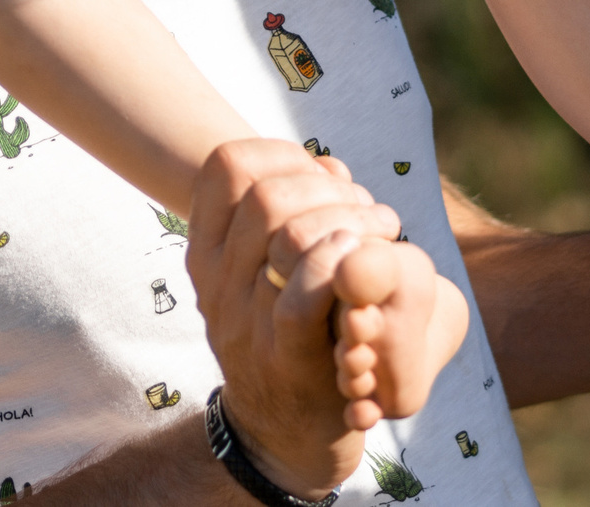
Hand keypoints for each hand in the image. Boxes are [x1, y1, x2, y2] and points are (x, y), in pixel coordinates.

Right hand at [185, 141, 406, 498]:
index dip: (285, 155)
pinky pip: (304, 293)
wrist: (284, 434)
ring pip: (289, 236)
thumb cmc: (292, 338)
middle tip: (367, 209)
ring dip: (351, 220)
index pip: (228, 165)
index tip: (323, 175)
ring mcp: (244, 322)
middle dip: (330, 189)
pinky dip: (340, 264)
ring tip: (382, 231)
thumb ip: (292, 215)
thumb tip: (331, 165)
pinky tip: (368, 261)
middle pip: (267, 195)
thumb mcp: (267, 273)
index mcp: (207, 252)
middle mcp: (216, 283)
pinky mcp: (283, 358)